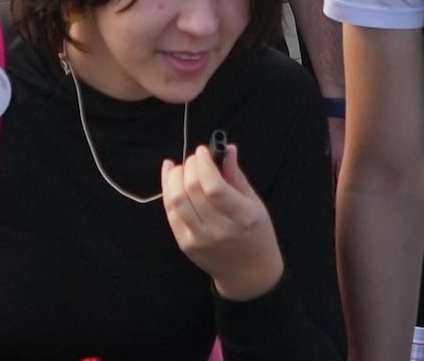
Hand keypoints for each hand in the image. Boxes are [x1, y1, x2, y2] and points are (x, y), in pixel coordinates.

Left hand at [158, 139, 281, 303]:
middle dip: (189, 166)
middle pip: (192, 191)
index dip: (204, 164)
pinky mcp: (185, 244)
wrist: (248, 274)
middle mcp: (219, 230)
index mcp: (242, 217)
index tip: (203, 150)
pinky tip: (170, 178)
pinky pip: (170, 213)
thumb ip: (237, 176)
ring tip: (181, 167)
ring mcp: (199, 239)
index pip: (214, 187)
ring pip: (176, 201)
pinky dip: (167, 192)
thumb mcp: (255, 203)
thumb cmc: (257, 234)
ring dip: (174, 177)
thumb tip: (225, 148)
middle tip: (194, 158)